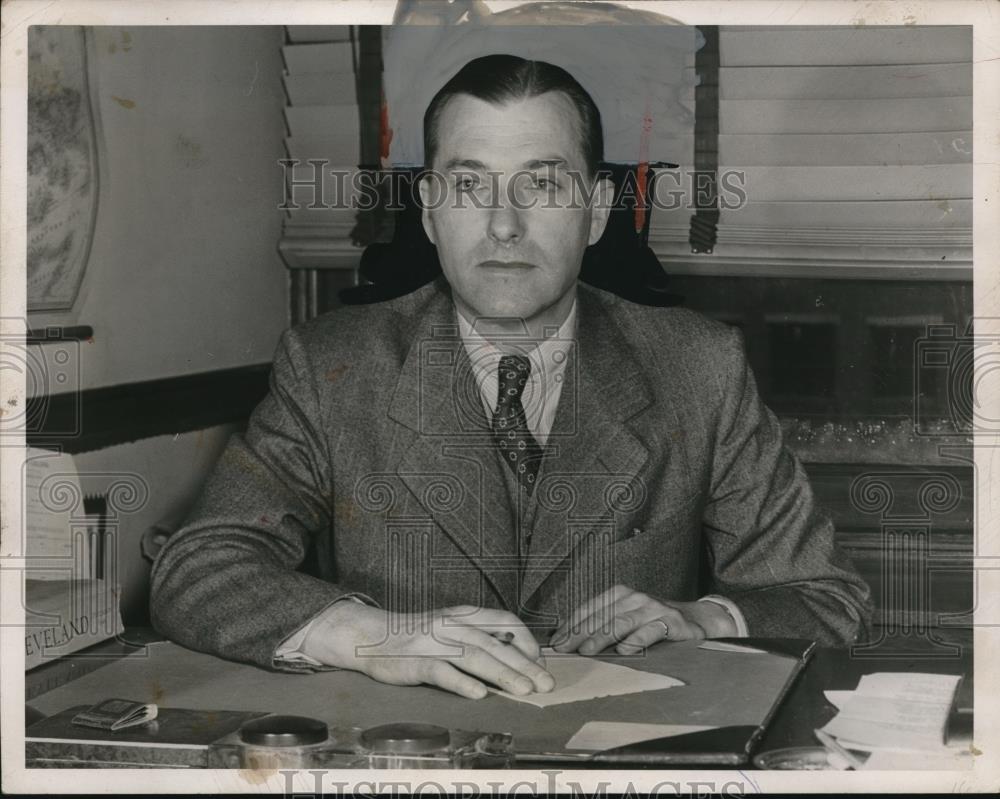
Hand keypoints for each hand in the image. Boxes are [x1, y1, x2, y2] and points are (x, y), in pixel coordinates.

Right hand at [301, 602, 554, 698]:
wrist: (370, 636)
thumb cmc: (416, 637)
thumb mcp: (450, 627)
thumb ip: (478, 636)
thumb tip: (516, 656)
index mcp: (464, 614)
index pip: (504, 620)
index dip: (526, 641)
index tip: (541, 662)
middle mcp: (452, 624)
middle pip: (495, 643)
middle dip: (524, 665)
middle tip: (546, 684)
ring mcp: (433, 642)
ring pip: (474, 656)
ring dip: (503, 674)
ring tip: (524, 691)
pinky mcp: (415, 662)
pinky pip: (441, 672)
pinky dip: (461, 683)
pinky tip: (479, 695)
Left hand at [550, 585, 736, 654]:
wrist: (695, 619)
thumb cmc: (653, 621)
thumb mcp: (627, 617)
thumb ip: (603, 625)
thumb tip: (571, 640)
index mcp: (620, 594)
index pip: (590, 608)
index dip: (572, 625)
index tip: (557, 641)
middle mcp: (635, 598)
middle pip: (603, 616)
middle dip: (580, 633)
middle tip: (564, 648)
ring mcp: (653, 608)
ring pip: (622, 622)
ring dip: (602, 637)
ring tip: (587, 650)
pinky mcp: (670, 622)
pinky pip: (650, 631)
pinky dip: (636, 640)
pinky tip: (624, 650)